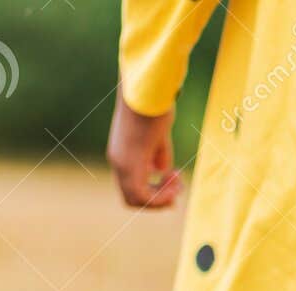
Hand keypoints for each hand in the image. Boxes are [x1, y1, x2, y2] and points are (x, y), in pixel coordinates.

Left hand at [107, 91, 181, 209]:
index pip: (133, 187)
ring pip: (137, 200)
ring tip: (178, 183)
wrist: (145, 85)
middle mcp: (117, 161)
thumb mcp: (157, 134)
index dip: (154, 191)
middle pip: (134, 198)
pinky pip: (142, 196)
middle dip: (158, 197)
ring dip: (161, 198)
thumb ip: (157, 154)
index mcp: (121, 153)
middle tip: (178, 183)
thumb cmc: (154, 102)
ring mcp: (120, 164)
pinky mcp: (128, 163)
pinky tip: (175, 181)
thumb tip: (160, 171)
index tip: (174, 177)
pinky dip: (160, 196)